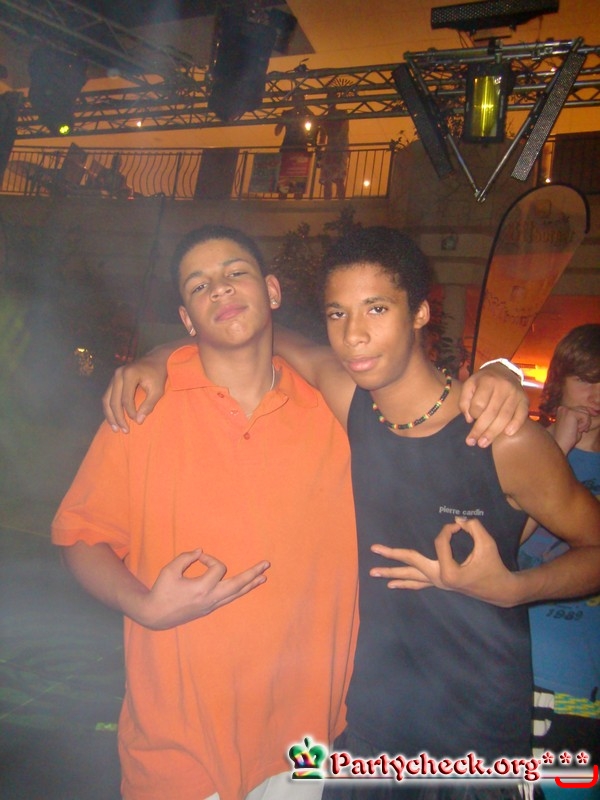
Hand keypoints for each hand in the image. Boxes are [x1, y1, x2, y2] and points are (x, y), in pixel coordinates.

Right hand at [102, 355, 168, 432]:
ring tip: (115, 428)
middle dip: (118, 417)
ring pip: (107, 399)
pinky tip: (113, 419)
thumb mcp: (158, 390)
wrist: (156, 359)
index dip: (129, 412)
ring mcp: (114, 376)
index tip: (136, 422)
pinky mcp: (113, 379)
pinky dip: (109, 408)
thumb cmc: (158, 375)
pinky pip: (107, 396)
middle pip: (113, 400)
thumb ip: (148, 405)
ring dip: (110, 415)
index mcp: (129, 374)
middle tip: (123, 431)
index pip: (125, 398)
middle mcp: (118, 374)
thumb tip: (138, 421)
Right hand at [137, 549, 269, 629]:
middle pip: (238, 585)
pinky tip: (247, 587)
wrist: (155, 615)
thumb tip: (201, 551)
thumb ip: (186, 558)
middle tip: (266, 564)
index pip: (217, 568)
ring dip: (250, 584)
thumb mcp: (169, 570)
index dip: (209, 558)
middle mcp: (210, 599)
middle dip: (252, 574)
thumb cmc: (162, 591)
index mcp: (201, 589)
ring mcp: (212, 605)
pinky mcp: (210, 608)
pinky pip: (230, 598)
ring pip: (236, 594)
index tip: (198, 557)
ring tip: (263, 577)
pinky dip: (240, 591)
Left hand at [370, 517, 518, 606]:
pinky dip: (405, 583)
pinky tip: (392, 584)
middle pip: (411, 564)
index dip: (449, 531)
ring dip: (392, 574)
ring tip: (373, 572)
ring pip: (411, 578)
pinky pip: (418, 584)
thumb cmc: (493, 566)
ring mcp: (437, 583)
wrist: (500, 589)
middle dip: (391, 556)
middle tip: (374, 549)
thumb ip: (473, 528)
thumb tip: (458, 519)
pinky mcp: (439, 583)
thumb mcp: (487, 544)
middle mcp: (439, 579)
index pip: (440, 543)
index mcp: (448, 571)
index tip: (459, 526)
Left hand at [459, 363, 528, 446]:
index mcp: (487, 381)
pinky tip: (507, 434)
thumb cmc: (482, 382)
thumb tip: (470, 419)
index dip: (474, 414)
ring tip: (483, 443)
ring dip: (494, 433)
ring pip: (505, 417)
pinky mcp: (525, 400)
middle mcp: (503, 387)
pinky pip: (522, 415)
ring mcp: (516, 394)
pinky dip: (515, 425)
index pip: (479, 403)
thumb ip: (464, 401)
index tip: (470, 420)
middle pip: (491, 413)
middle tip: (473, 443)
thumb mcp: (469, 385)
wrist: (503, 371)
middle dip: (481, 430)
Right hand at [552, 404, 591, 452]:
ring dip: (585, 423)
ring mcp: (566, 409)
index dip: (588, 412)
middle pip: (583, 409)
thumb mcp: (576, 425)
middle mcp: (563, 408)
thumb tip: (593, 412)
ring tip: (579, 430)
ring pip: (586, 412)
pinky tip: (577, 430)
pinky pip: (585, 416)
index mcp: (562, 410)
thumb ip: (581, 417)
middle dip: (587, 420)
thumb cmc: (568, 438)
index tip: (595, 414)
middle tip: (584, 430)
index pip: (579, 408)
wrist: (560, 443)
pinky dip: (584, 424)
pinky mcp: (570, 413)